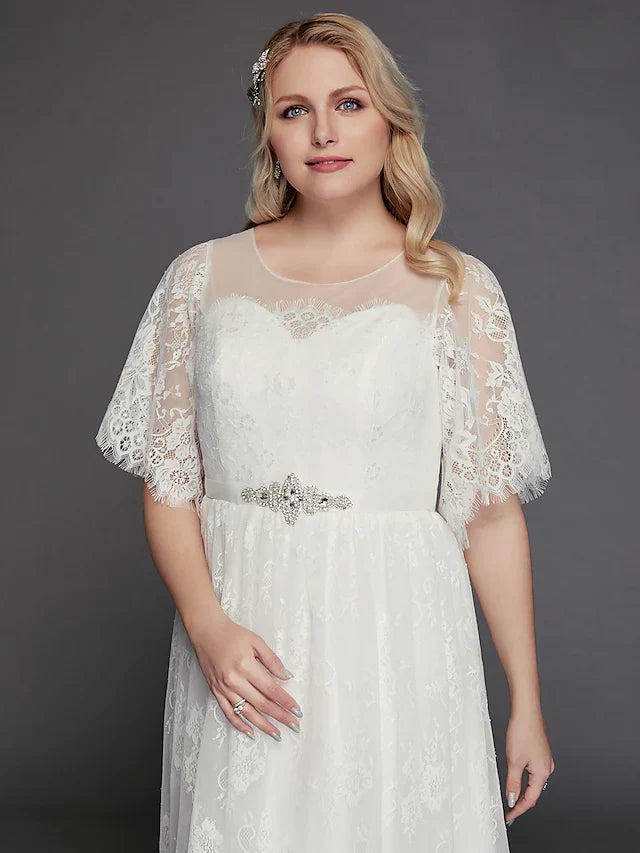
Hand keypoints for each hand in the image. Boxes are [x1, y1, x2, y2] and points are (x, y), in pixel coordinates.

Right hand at [189, 612, 302, 740]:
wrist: (206, 631)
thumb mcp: (256, 641)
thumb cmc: (231, 634)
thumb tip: (287, 675)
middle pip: (262, 704)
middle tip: (294, 725)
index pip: (271, 689)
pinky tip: (251, 731)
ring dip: (263, 725)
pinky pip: (228, 713)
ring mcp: (224, 688)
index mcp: (246, 666)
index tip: (297, 710)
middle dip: (280, 716)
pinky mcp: (215, 691)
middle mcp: (235, 680)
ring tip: (277, 734)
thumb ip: (272, 660)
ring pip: (246, 713)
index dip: (286, 702)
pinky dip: (239, 724)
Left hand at [504, 708, 554, 823]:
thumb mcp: (514, 761)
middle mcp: (547, 767)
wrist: (527, 711)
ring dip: (523, 790)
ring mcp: (545, 759)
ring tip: (511, 798)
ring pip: (533, 781)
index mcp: (542, 772)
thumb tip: (512, 799)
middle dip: (521, 802)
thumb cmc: (522, 732)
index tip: (509, 816)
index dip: (519, 809)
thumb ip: (513, 783)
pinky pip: (533, 771)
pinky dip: (525, 779)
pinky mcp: (541, 752)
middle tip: (509, 810)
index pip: (530, 798)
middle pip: (534, 791)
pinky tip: (517, 778)